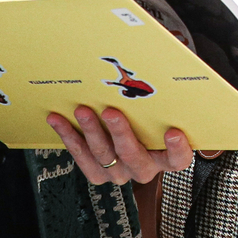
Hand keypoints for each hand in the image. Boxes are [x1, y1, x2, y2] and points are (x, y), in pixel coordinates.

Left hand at [47, 106, 194, 185]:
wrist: (128, 138)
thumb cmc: (148, 121)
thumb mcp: (161, 112)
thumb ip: (162, 99)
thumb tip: (162, 64)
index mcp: (166, 157)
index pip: (178, 160)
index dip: (177, 148)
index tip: (172, 132)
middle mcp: (143, 168)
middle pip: (134, 156)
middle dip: (121, 133)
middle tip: (111, 112)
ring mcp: (119, 173)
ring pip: (104, 156)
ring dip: (91, 131)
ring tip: (82, 111)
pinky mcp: (97, 173)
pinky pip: (81, 157)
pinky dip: (69, 136)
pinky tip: (59, 120)